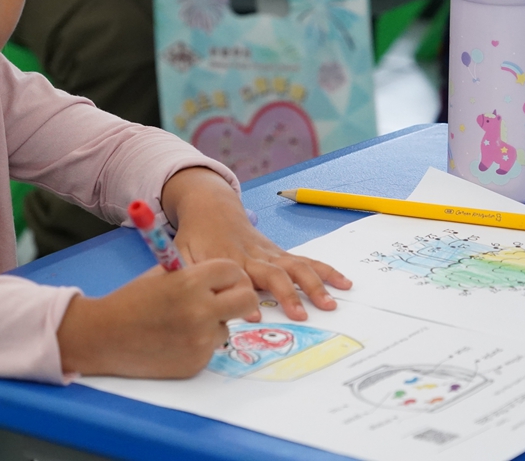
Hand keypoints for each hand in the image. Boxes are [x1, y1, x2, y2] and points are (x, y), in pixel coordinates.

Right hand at [57, 259, 257, 377]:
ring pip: (226, 326)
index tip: (219, 282)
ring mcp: (200, 340)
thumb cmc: (131, 301)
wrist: (104, 337)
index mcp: (190, 282)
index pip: (232, 272)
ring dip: (213, 324)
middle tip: (225, 302)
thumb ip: (194, 275)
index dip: (225, 276)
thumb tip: (223, 279)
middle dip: (238, 299)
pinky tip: (174, 341)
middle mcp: (201, 311)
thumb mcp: (162, 275)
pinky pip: (211, 348)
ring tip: (182, 324)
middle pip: (247, 300)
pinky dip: (199, 344)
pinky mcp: (196, 362)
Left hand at [161, 167, 351, 321]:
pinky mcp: (280, 252)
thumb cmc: (194, 236)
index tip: (252, 318)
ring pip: (296, 265)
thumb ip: (184, 273)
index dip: (244, 297)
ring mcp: (269, 252)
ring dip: (315, 283)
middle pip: (273, 273)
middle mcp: (252, 255)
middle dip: (287, 294)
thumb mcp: (180, 253)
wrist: (210, 206)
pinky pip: (305, 261)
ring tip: (332, 302)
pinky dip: (326, 270)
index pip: (238, 279)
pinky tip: (344, 283)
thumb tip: (186, 297)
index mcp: (227, 258)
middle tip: (300, 316)